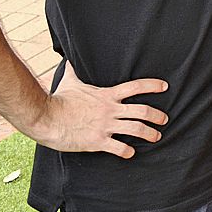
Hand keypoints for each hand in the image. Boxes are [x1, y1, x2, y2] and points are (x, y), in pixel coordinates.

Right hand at [27, 62, 167, 158]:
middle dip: (157, 116)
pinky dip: (127, 151)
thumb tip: (68, 58)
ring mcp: (105, 126)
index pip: (136, 86)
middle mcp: (110, 110)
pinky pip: (118, 148)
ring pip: (136, 129)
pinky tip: (131, 153)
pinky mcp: (97, 141)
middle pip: (142, 111)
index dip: (152, 85)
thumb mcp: (70, 82)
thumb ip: (74, 71)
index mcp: (107, 95)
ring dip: (149, 134)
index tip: (165, 86)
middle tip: (165, 119)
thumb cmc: (58, 100)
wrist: (46, 118)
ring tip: (156, 137)